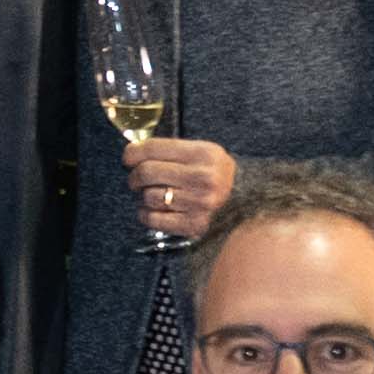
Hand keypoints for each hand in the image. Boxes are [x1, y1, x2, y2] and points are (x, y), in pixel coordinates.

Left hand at [125, 133, 239, 246]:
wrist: (244, 201)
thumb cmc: (214, 174)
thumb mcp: (201, 152)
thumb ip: (170, 150)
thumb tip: (131, 153)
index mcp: (203, 153)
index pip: (153, 148)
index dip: (132, 153)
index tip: (129, 158)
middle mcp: (202, 177)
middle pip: (146, 172)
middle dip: (135, 176)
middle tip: (138, 179)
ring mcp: (199, 203)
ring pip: (148, 197)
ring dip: (143, 196)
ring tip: (154, 194)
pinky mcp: (194, 225)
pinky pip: (152, 219)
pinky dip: (146, 214)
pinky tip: (153, 210)